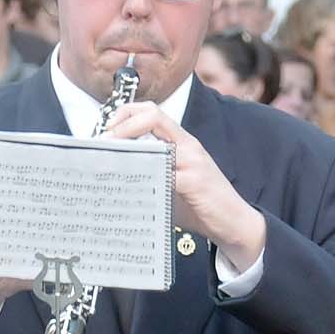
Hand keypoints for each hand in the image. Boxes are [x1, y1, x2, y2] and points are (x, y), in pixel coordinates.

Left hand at [105, 100, 265, 269]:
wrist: (234, 223)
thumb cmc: (198, 204)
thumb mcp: (170, 183)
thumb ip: (148, 172)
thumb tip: (110, 173)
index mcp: (181, 141)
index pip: (152, 111)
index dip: (125, 113)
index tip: (105, 129)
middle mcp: (188, 145)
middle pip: (152, 115)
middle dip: (121, 125)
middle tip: (100, 143)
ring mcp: (193, 161)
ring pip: (156, 142)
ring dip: (128, 150)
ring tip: (108, 163)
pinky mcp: (195, 181)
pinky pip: (165, 173)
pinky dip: (145, 177)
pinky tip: (130, 189)